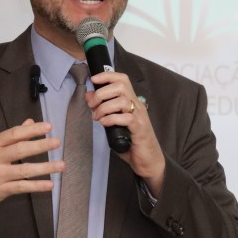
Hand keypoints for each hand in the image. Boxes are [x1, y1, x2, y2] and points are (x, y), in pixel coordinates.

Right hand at [0, 118, 62, 222]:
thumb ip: (11, 136)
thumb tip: (30, 122)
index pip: (14, 134)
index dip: (32, 130)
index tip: (48, 126)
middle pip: (20, 149)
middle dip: (40, 145)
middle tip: (57, 142)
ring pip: (24, 170)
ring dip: (45, 167)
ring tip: (61, 165)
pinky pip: (22, 187)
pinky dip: (37, 186)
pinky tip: (50, 184)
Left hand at [86, 72, 166, 196]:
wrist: (148, 161)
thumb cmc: (132, 143)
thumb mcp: (114, 123)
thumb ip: (103, 110)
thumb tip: (90, 95)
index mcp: (133, 102)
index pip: (122, 80)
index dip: (107, 76)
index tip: (93, 79)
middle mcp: (138, 106)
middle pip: (121, 87)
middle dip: (102, 93)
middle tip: (93, 106)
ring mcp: (140, 117)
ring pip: (123, 101)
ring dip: (105, 107)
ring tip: (97, 117)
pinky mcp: (140, 129)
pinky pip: (126, 118)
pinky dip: (111, 119)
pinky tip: (104, 124)